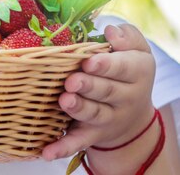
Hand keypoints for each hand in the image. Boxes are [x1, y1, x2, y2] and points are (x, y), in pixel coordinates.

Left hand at [42, 23, 155, 159]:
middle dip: (89, 85)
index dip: (105, 65)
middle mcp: (125, 97)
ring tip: (64, 100)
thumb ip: (128, 37)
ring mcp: (108, 118)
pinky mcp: (93, 134)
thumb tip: (111, 31)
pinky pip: (78, 142)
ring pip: (94, 114)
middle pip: (106, 91)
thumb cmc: (127, 71)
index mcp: (136, 73)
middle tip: (71, 80)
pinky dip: (62, 148)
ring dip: (78, 109)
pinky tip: (46, 151)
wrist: (133, 115)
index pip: (123, 68)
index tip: (88, 60)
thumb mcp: (137, 51)